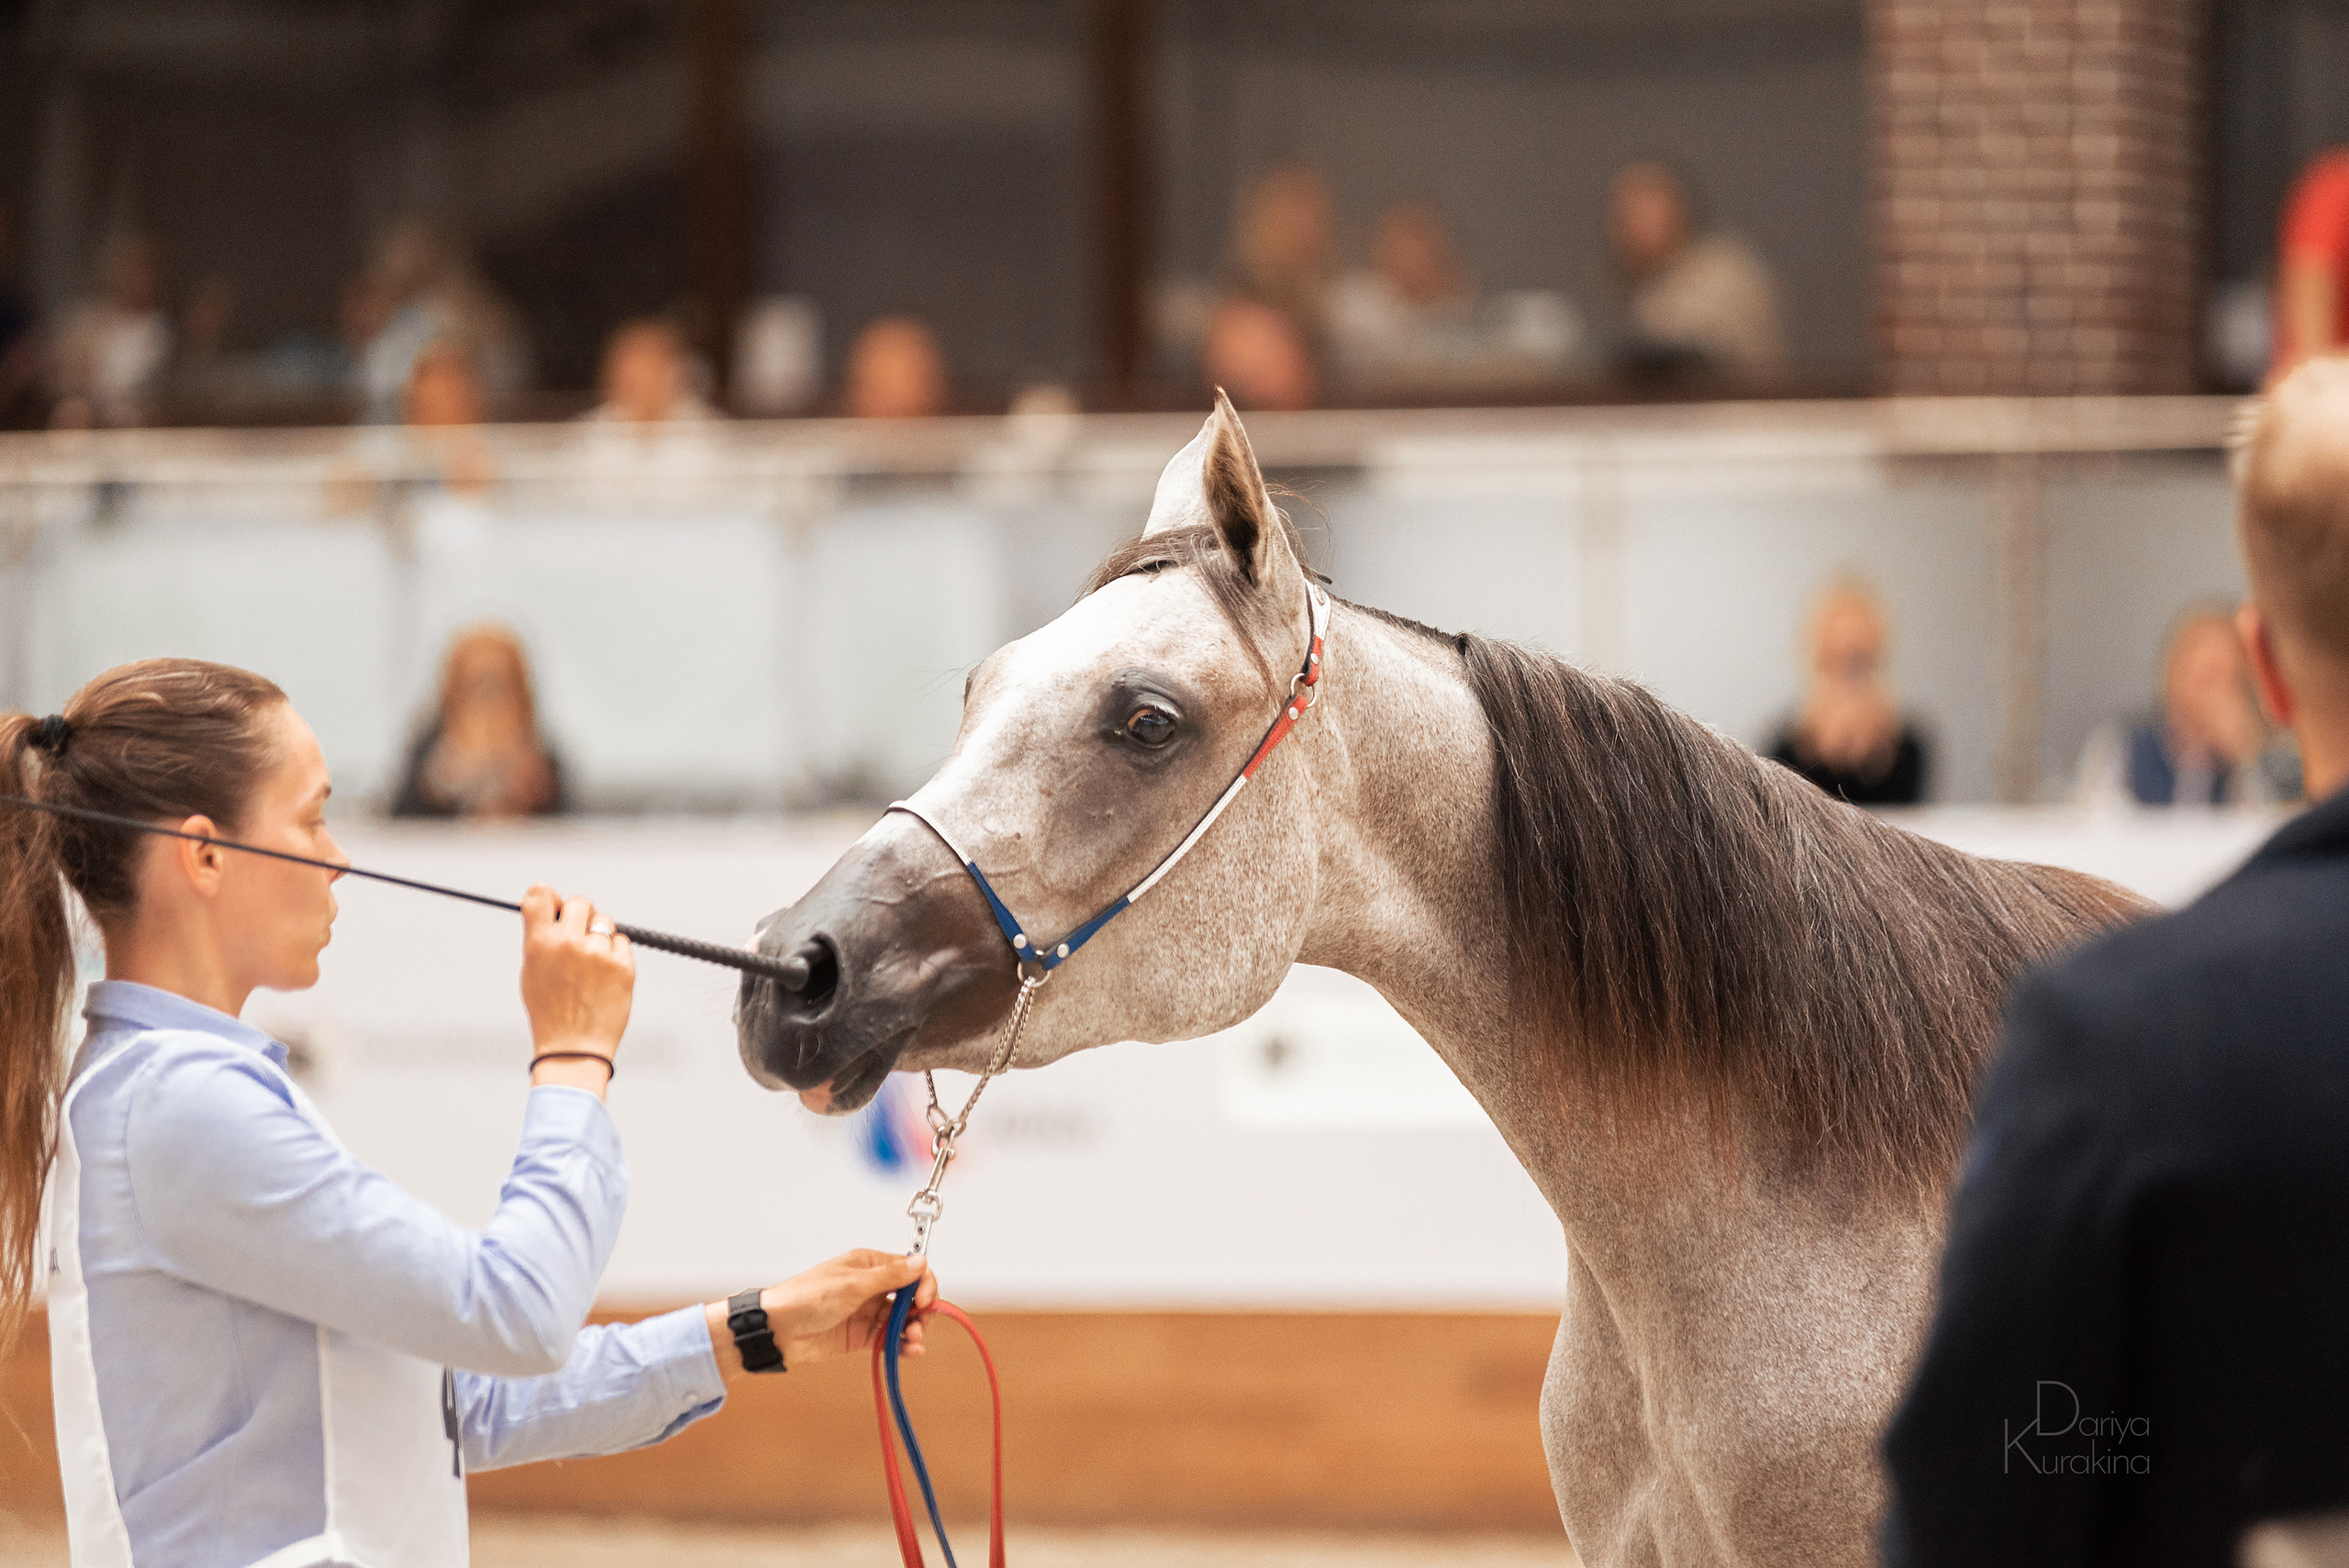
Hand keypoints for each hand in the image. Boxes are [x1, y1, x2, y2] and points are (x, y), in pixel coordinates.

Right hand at [519, 886, 634, 1092]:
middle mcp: (569, 943)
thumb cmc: (549, 1012)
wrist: (574, 1049)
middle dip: (579, 915)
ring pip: (604, 921)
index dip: (549, 897)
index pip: (541, 892)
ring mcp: (598, 953)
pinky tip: (604, 976)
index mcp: (539, 943)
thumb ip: (541, 937)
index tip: (554, 907)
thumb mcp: (532, 972)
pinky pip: (621, 942)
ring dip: (598, 935)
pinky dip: (614, 953)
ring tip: (590, 965)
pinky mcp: (623, 965)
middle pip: (579, 901)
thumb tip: (553, 909)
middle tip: (576, 937)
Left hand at [707, 1251, 937, 1381]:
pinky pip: (890, 1339)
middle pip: (911, 1296)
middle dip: (921, 1310)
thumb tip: (921, 1261)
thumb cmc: (808, 1298)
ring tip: (913, 1341)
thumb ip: (889, 1276)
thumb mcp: (852, 1285)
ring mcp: (867, 1312)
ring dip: (914, 1329)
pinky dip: (902, 1345)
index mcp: (870, 1265)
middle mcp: (872, 1287)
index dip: (923, 1284)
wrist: (777, 1330)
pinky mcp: (862, 1336)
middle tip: (919, 1325)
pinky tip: (910, 1351)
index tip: (924, 1301)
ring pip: (903, 1319)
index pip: (910, 1270)